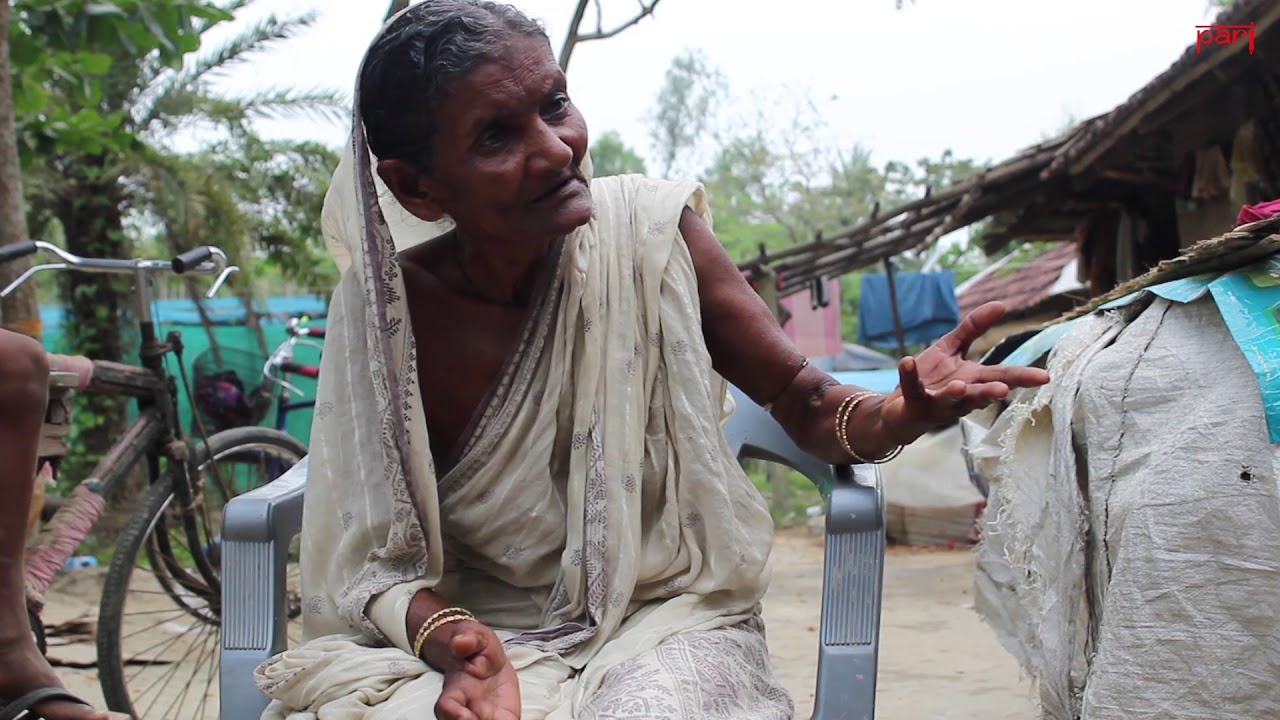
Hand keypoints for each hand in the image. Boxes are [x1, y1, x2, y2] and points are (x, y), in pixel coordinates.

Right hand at [426, 620, 520, 719]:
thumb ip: (468, 638)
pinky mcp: (503, 717)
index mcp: (457, 689)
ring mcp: (484, 715)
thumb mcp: (473, 634)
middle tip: (493, 718)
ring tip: (503, 717)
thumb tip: (460, 642)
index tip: (463, 717)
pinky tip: (512, 716)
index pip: (446, 707)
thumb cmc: (474, 645)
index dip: (452, 715)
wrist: (483, 657)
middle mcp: (467, 708)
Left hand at [879, 302, 1049, 442]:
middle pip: (979, 394)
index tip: (1045, 377)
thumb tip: (1001, 304)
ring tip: (958, 386)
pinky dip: (909, 375)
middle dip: (991, 392)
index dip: (1022, 377)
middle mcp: (960, 396)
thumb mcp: (952, 348)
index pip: (1002, 377)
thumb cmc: (932, 379)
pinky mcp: (913, 404)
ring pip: (949, 400)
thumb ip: (973, 328)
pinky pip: (911, 389)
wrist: (900, 409)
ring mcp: (937, 403)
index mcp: (973, 380)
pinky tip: (908, 362)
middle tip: (1004, 390)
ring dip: (954, 394)